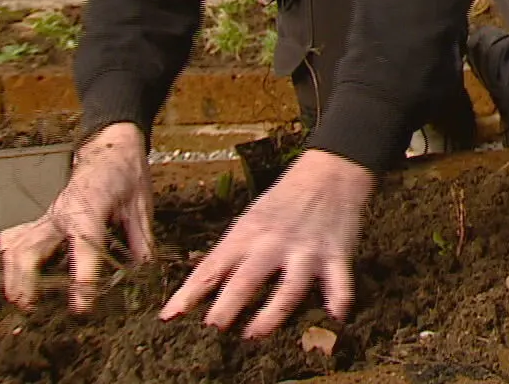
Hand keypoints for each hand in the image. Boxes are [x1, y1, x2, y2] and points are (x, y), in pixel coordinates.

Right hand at [0, 121, 154, 312]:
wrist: (111, 147)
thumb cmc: (126, 174)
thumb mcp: (142, 205)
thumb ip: (141, 240)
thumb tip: (144, 272)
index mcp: (89, 208)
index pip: (83, 249)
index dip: (82, 280)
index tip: (81, 308)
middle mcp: (62, 213)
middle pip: (30, 248)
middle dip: (26, 281)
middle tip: (31, 307)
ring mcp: (49, 215)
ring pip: (17, 245)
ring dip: (13, 275)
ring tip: (20, 301)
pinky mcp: (44, 217)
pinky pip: (18, 237)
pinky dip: (11, 258)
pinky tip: (12, 275)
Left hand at [159, 147, 373, 337]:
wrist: (329, 173)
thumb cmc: (283, 200)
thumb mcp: (249, 219)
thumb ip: (231, 252)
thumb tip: (202, 285)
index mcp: (247, 234)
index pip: (212, 267)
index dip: (189, 293)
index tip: (169, 317)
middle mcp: (274, 244)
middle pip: (247, 280)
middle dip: (227, 306)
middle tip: (212, 329)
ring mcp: (306, 251)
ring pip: (289, 289)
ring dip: (271, 315)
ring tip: (254, 334)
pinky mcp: (336, 255)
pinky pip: (339, 283)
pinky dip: (338, 301)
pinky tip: (333, 319)